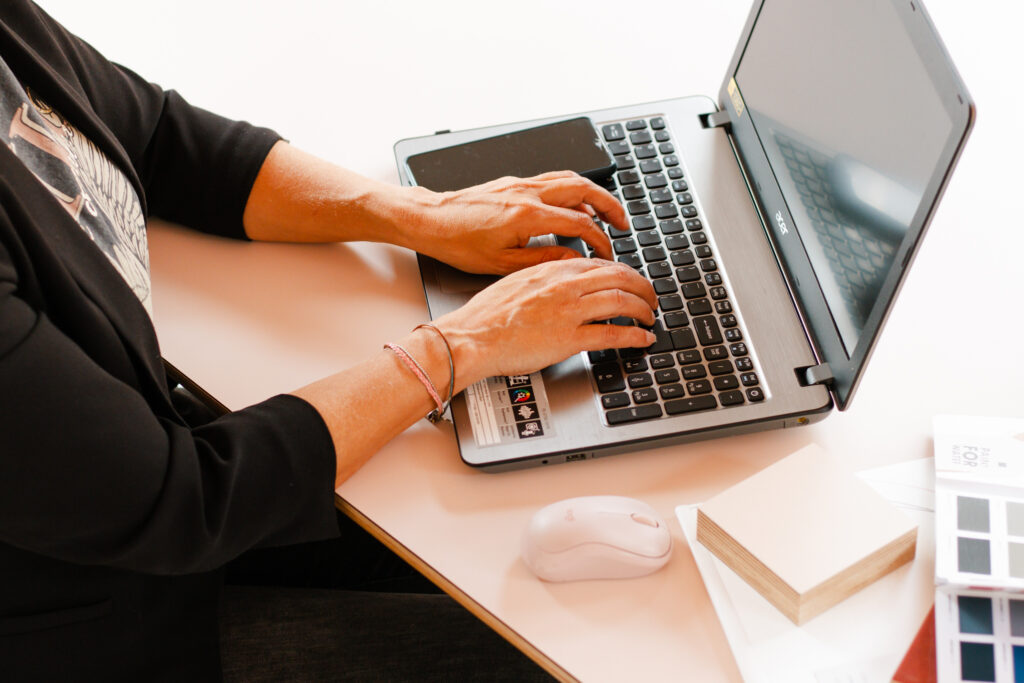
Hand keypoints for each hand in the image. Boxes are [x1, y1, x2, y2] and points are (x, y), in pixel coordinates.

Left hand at [402, 171, 626, 274]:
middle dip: (609, 205)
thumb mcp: (503, 264)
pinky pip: (552, 180)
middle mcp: (528, 193)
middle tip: (623, 223)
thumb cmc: (458, 243)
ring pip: (570, 179)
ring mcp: (521, 184)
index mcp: (528, 216)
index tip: (607, 253)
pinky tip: (574, 204)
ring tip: (606, 212)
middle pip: (584, 190)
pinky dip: (572, 190)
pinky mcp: (513, 183)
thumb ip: (543, 259)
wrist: (431, 220)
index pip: (579, 223)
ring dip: (594, 194)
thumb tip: (572, 257)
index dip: (600, 240)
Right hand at [433, 258, 656, 389]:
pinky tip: (642, 339)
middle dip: (643, 287)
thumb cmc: (487, 314)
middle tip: (651, 297)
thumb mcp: (517, 281)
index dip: (623, 273)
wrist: (473, 336)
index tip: (629, 282)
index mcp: (553, 269)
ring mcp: (570, 311)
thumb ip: (544, 279)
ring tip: (650, 317)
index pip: (601, 264)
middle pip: (620, 277)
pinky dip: (634, 336)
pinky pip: (613, 334)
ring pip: (622, 301)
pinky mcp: (570, 338)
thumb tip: (560, 283)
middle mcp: (566, 286)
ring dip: (643, 309)